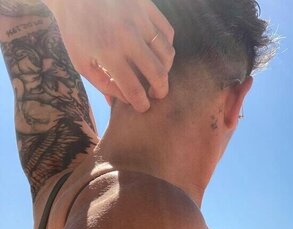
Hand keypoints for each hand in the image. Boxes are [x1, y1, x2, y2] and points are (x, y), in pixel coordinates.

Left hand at [43, 0, 174, 111]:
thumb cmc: (76, 30)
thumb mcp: (81, 61)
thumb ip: (103, 84)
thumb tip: (125, 102)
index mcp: (108, 53)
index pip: (134, 89)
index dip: (142, 104)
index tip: (143, 107)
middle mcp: (127, 35)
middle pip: (158, 74)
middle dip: (161, 91)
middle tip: (156, 95)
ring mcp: (139, 18)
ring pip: (167, 54)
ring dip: (165, 69)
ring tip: (156, 73)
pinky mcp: (146, 6)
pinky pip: (168, 32)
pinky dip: (166, 46)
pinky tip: (157, 52)